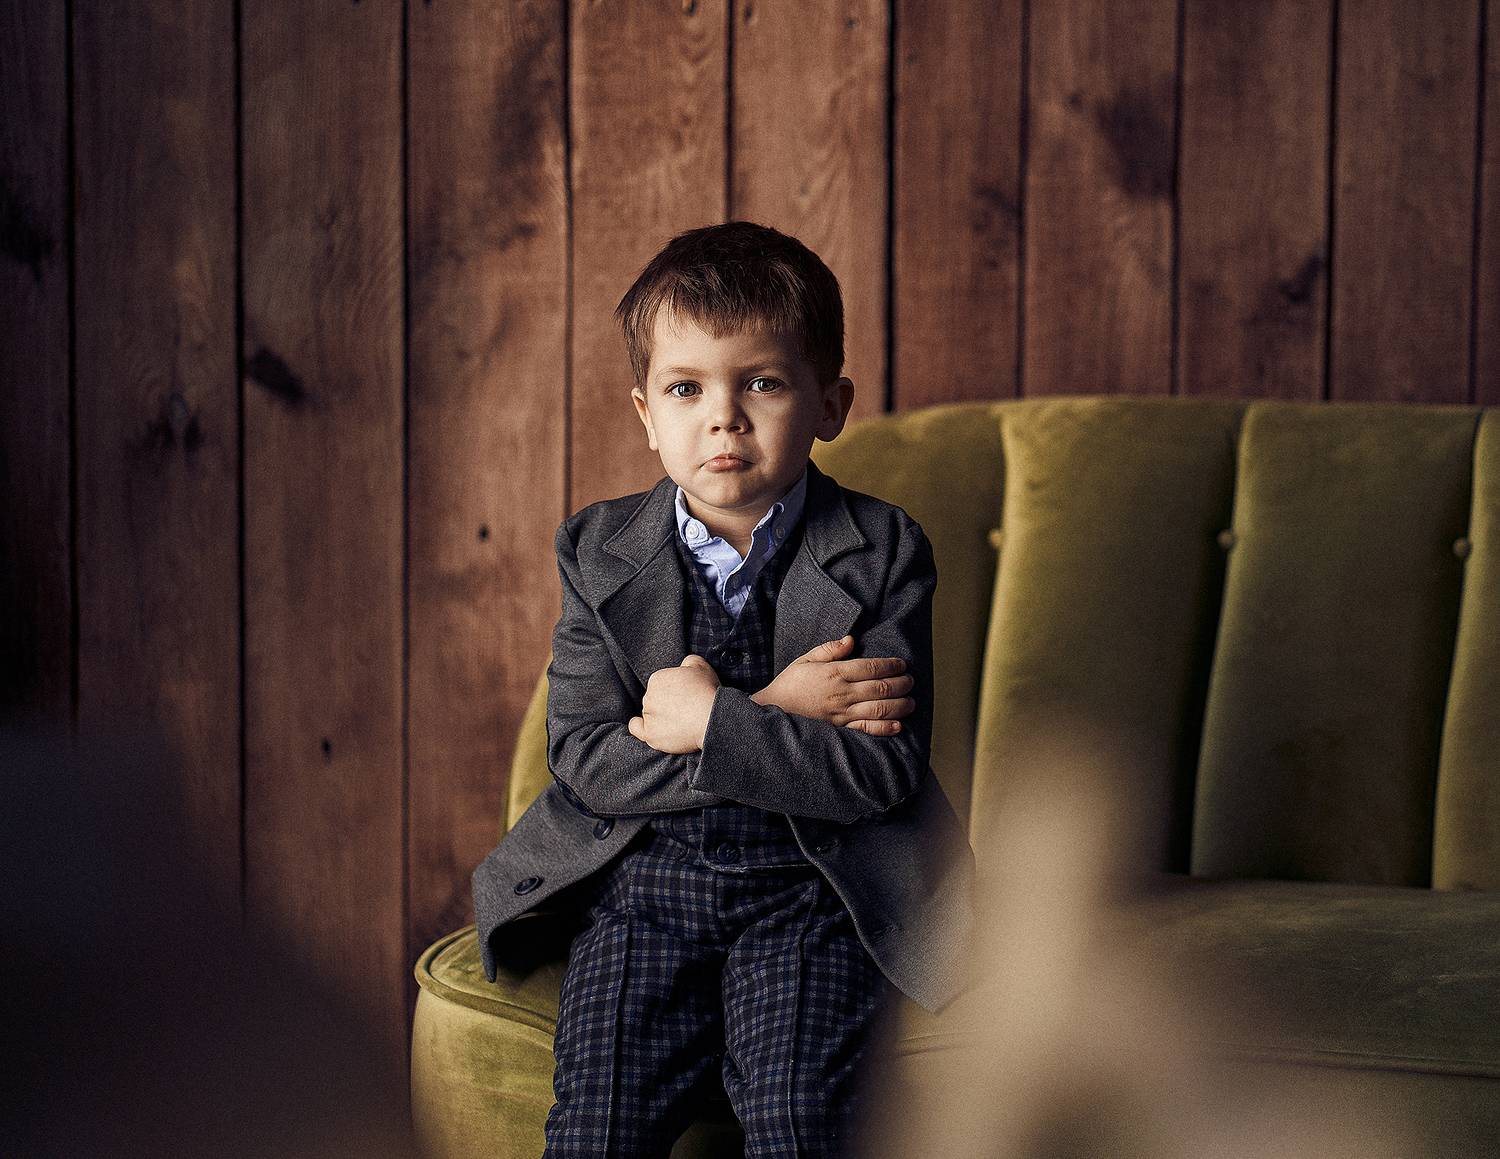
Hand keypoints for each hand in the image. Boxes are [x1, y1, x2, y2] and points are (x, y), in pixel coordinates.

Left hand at [627, 654, 720, 752]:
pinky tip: (649, 727)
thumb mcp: (700, 666)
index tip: (684, 697)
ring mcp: (648, 715)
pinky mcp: (650, 734)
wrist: (711, 718)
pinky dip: (640, 727)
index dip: (673, 691)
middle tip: (684, 710)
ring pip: (649, 714)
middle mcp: (649, 696)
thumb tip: (684, 665)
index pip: (660, 685)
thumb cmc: (708, 692)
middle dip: (666, 703)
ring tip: (679, 722)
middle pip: (654, 700)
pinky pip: (637, 728)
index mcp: (657, 678)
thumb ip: (688, 662)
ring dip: (659, 717)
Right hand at [752, 635, 915, 735]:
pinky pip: (867, 729)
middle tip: (910, 681)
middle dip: (901, 684)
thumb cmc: (791, 683)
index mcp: (835, 673)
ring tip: (911, 701)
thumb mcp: (806, 659)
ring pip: (879, 709)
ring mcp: (842, 713)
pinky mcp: (841, 729)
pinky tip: (898, 725)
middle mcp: (842, 693)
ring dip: (899, 705)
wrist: (773, 709)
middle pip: (881, 688)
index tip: (902, 664)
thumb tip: (851, 639)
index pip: (871, 667)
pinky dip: (885, 728)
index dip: (891, 665)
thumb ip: (829, 649)